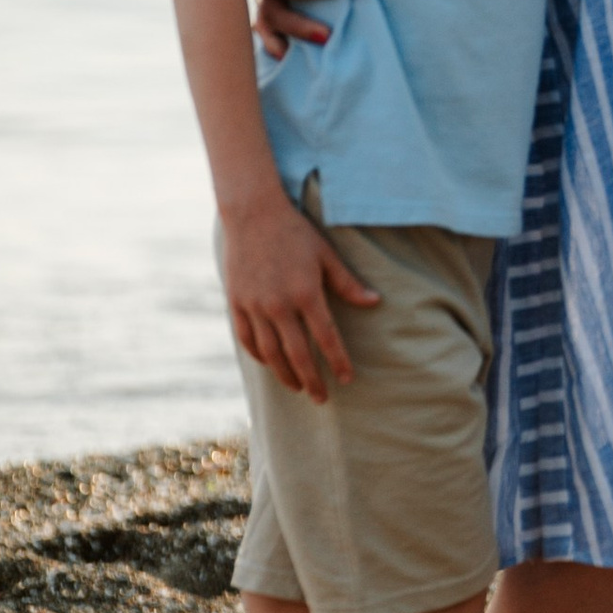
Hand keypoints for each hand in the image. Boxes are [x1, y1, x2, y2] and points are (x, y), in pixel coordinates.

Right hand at [219, 190, 379, 398]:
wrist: (253, 213)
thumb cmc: (295, 232)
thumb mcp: (326, 254)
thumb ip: (348, 283)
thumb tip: (375, 302)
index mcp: (306, 292)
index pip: (326, 337)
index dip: (337, 361)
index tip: (347, 379)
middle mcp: (279, 304)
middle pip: (297, 354)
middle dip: (311, 380)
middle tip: (321, 398)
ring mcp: (255, 305)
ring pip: (270, 352)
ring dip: (285, 374)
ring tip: (297, 387)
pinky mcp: (237, 303)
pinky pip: (247, 339)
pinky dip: (259, 356)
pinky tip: (270, 364)